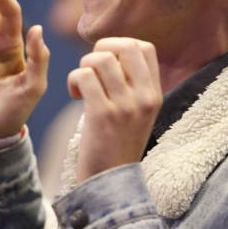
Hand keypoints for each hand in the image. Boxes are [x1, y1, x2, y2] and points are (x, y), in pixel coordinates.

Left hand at [67, 37, 161, 182]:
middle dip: (101, 49)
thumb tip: (111, 53)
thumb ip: (132, 84)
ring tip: (81, 85)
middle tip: (92, 70)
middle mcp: (144, 97)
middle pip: (125, 45)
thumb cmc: (118, 144)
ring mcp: (125, 106)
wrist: (111, 182)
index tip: (107, 64)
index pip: (144, 47)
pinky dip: (73, 80)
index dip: (120, 46)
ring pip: (101, 59)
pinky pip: (84, 76)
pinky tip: (75, 95)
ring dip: (84, 66)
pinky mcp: (103, 115)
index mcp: (154, 94)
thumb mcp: (137, 113)